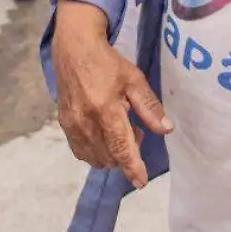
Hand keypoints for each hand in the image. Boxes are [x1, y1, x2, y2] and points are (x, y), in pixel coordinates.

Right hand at [51, 1, 170, 188]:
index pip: (121, 148)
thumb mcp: (134, 79)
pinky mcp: (64, 124)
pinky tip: (102, 134)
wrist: (73, 48)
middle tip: (135, 131)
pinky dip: (95, 151)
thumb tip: (166, 130)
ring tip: (118, 129)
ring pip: (94, 157)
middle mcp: (86, 121)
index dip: (133, 168)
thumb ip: (149, 107)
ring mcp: (72, 125)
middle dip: (126, 154)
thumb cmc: (107, 62)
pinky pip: (80, 151)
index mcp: (106, 110)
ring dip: (111, 154)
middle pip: (109, 156)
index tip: (141, 183)